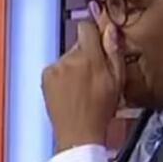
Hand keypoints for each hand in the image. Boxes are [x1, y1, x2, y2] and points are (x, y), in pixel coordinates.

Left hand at [42, 18, 123, 150]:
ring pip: (67, 57)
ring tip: (82, 87)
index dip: (94, 32)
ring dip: (74, 66)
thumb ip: (113, 51)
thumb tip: (110, 30)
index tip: (98, 39)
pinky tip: (70, 91)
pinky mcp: (45, 77)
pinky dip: (62, 76)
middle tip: (94, 74)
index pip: (86, 27)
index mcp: (89, 57)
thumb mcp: (117, 80)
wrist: (78, 133)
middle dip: (87, 54)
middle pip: (78, 44)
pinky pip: (56, 68)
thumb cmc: (99, 111)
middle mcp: (69, 59)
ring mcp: (54, 68)